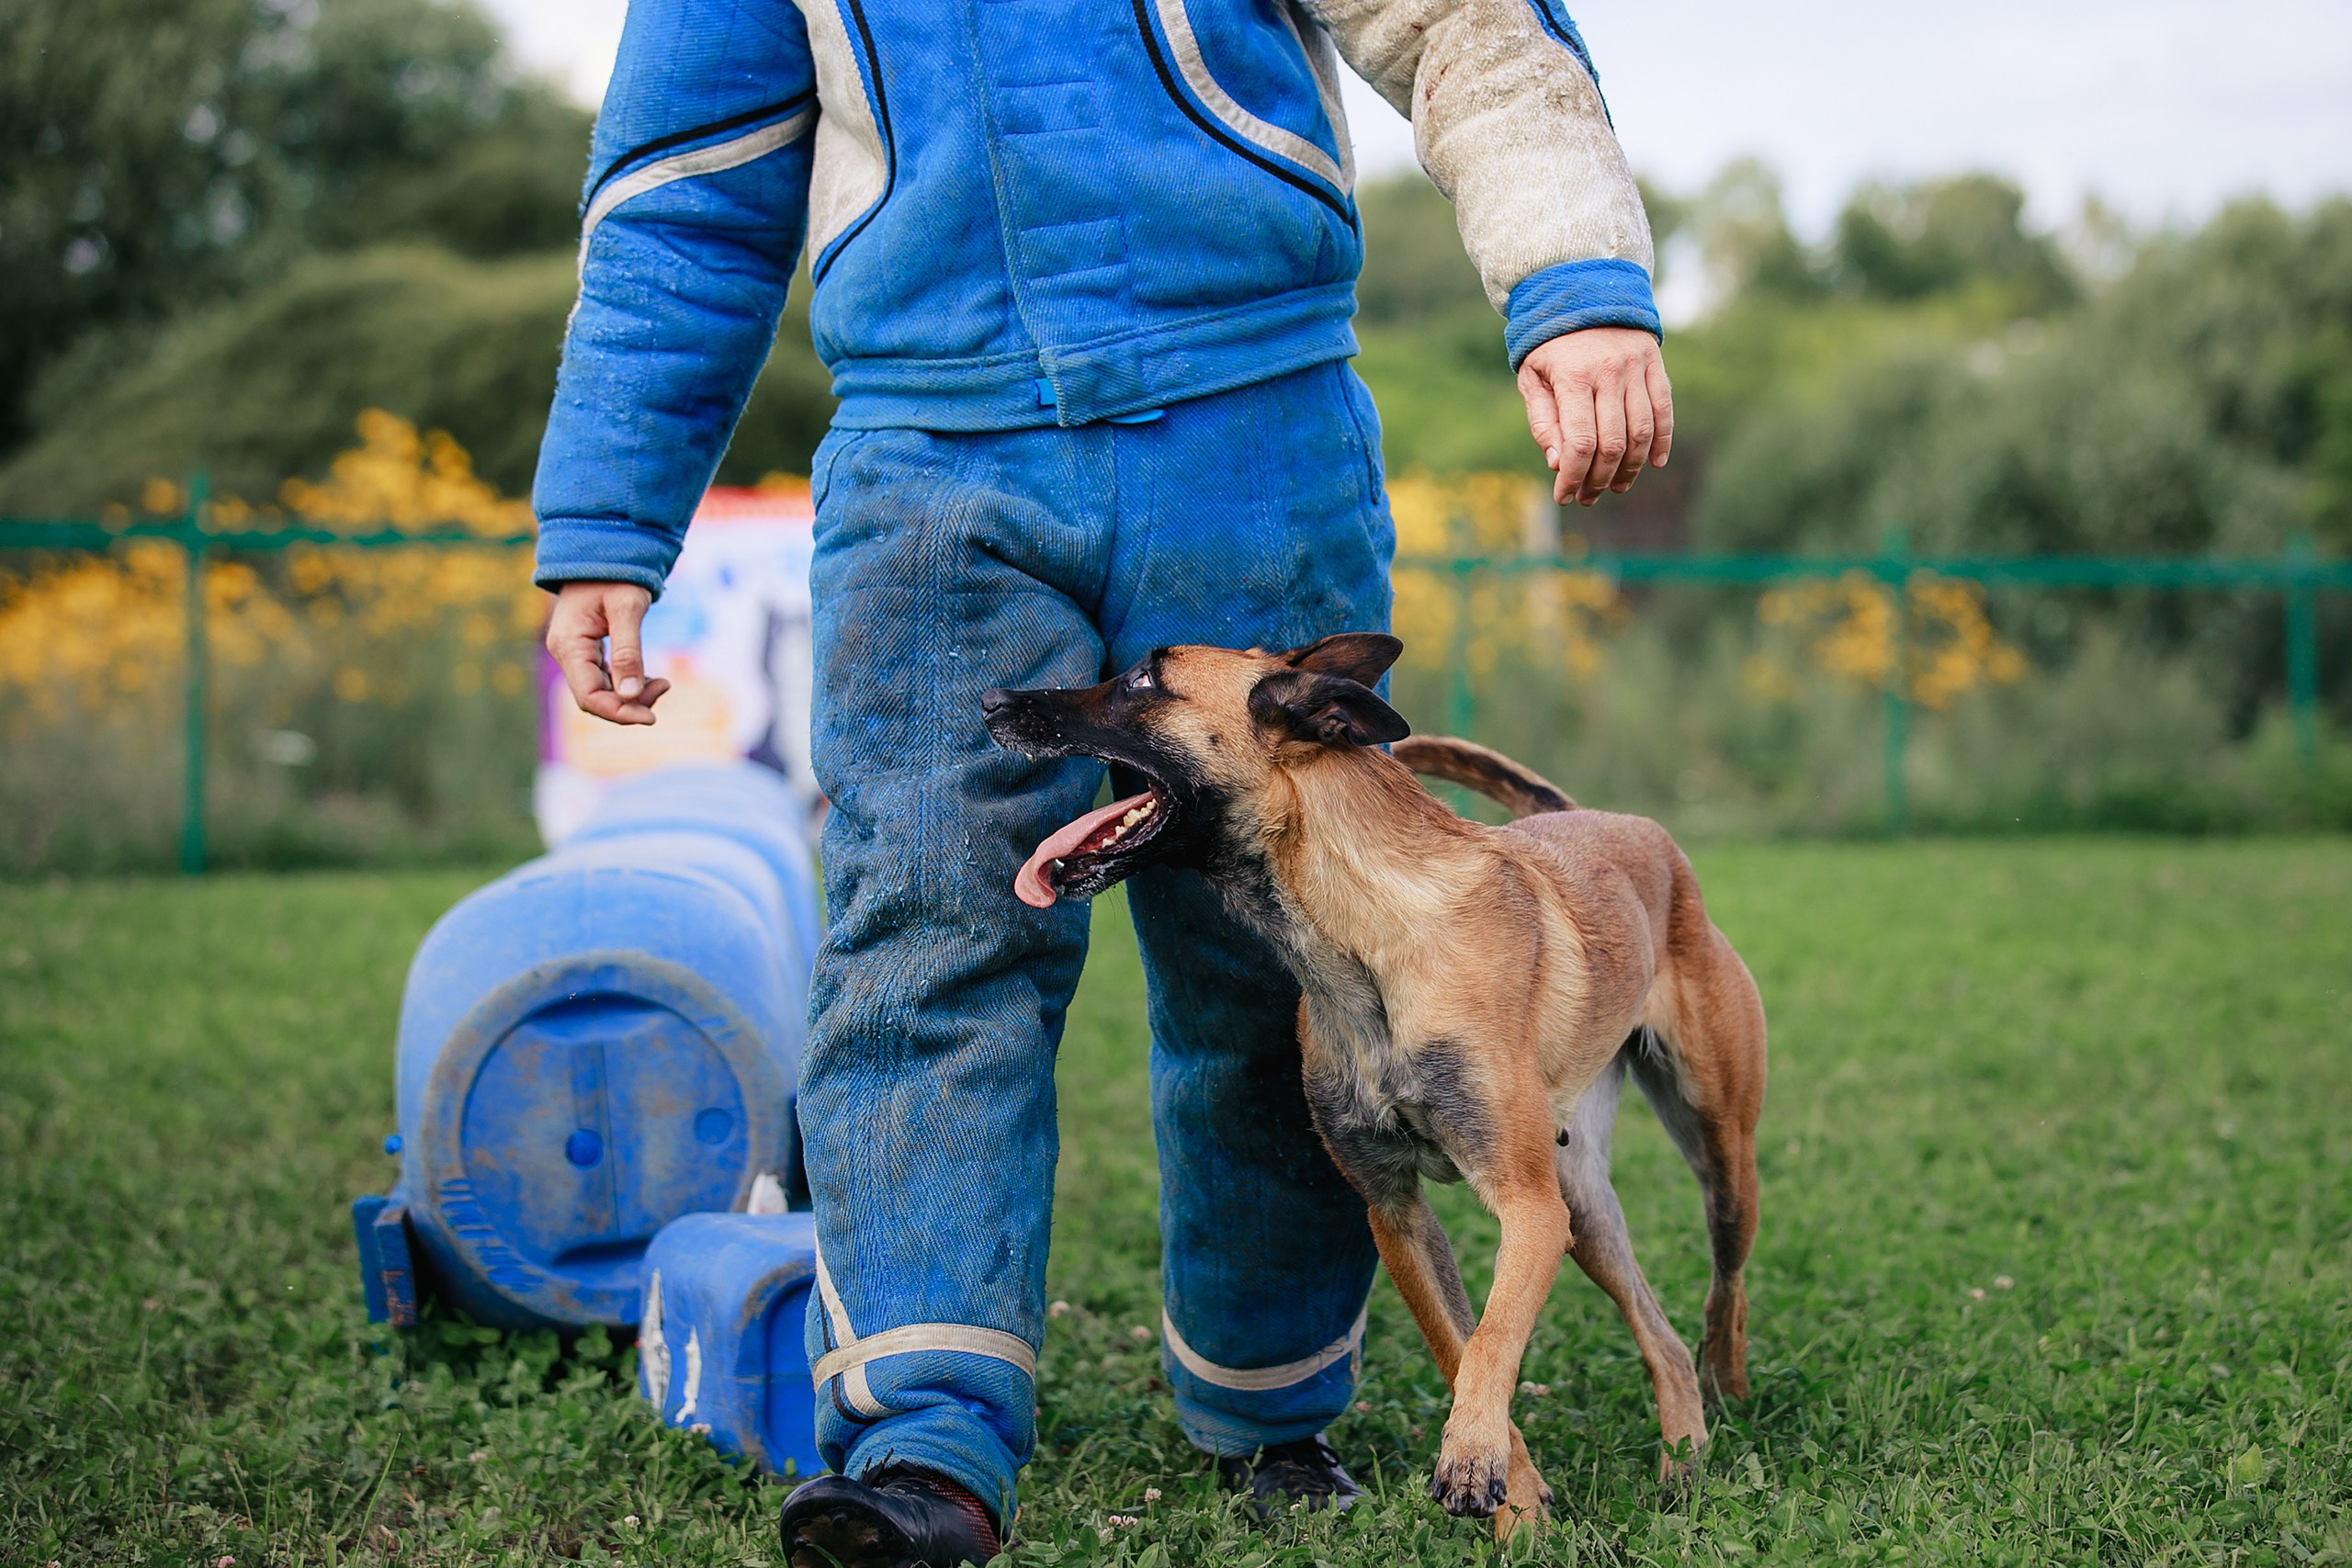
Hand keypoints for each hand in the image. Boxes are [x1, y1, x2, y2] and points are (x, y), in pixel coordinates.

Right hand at [545, 579, 669, 724]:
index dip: (619, 713)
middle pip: (594, 699)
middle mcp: (565, 653)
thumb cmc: (616, 573)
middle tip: (665, 686)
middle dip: (630, 703)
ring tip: (663, 682)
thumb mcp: (627, 608)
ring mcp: (573, 653)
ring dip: (631, 695)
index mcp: (569, 645)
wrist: (602, 549)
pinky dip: (626, 683)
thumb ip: (628, 652)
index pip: (589, 697)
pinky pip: (603, 679)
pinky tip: (650, 678)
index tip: (652, 717)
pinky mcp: (585, 650)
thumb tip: (630, 695)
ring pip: (600, 691)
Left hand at [1516, 327, 1673, 507]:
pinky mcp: (1654, 363)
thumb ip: (1543, 421)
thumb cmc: (1550, 345)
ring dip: (1630, 468)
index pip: (1578, 442)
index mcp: (1572, 377)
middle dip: (1599, 479)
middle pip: (1611, 443)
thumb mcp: (1531, 378)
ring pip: (1641, 431)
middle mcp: (1608, 372)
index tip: (1564, 496)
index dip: (1573, 476)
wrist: (1583, 291)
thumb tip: (1556, 463)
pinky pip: (1664, 409)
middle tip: (1589, 496)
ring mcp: (1635, 366)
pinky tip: (1654, 464)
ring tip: (1617, 486)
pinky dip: (1662, 440)